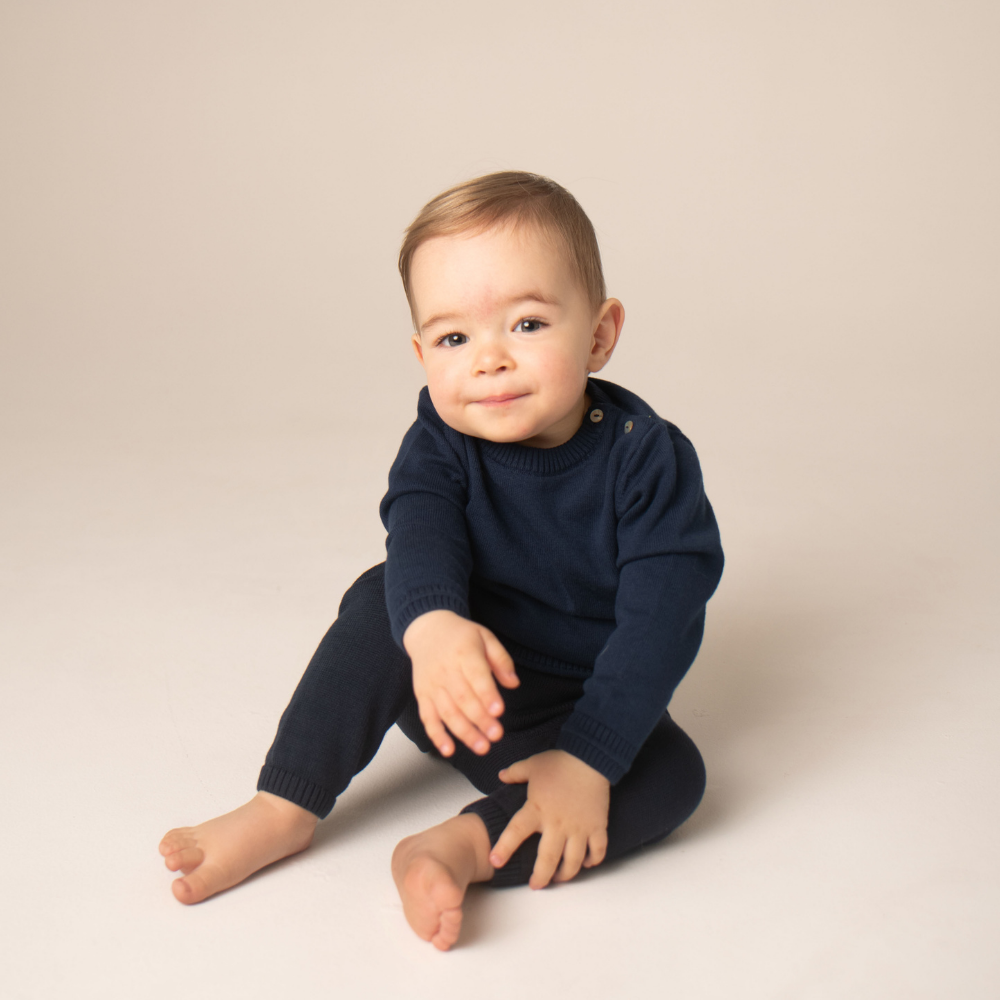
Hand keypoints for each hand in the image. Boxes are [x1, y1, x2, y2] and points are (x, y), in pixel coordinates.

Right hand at [403, 609, 518, 757]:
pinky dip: (436, 735)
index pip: (477, 677)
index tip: (499, 711)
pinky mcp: (422, 696)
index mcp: (464, 653)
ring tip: (481, 747)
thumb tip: (513, 683)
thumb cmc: (460, 635)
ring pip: (447, 712)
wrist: (426, 630)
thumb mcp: (485, 637)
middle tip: (496, 735)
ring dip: (464, 732)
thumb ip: (501, 660)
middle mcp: (446, 670)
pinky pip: (427, 718)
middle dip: (480, 720)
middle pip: (463, 699)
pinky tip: (448, 750)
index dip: (487, 695)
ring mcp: (432, 685)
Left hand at [489, 749, 610, 888]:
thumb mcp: (532, 765)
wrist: (590, 757)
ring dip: (566, 874)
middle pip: (548, 859)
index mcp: (537, 809)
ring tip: (560, 878)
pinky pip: (597, 850)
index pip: (516, 832)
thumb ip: (515, 773)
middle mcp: (557, 823)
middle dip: (541, 876)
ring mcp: (579, 827)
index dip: (505, 848)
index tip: (495, 861)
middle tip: (536, 885)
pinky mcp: (597, 826)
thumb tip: (501, 775)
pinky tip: (587, 863)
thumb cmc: (559, 762)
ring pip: (573, 860)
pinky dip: (593, 860)